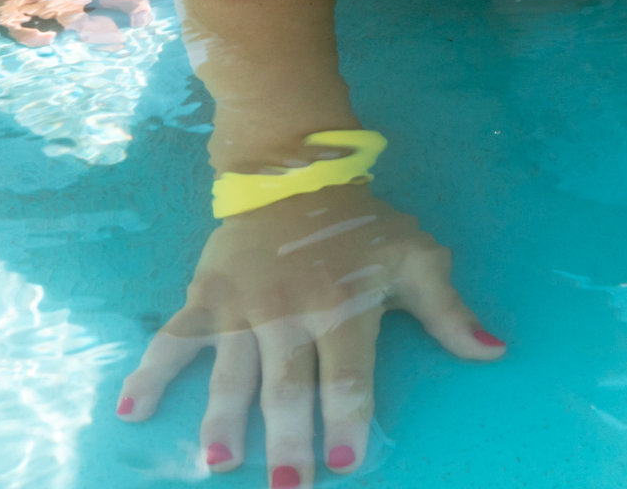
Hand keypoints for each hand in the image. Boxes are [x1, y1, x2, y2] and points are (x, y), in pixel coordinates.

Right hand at [116, 185, 503, 483]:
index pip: (347, 372)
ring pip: (231, 370)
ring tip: (220, 464)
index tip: (346, 464)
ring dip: (223, 419)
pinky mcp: (207, 293)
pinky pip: (174, 337)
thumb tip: (494, 351)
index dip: (348, 418)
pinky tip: (132, 407)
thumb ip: (449, 310)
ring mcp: (244, 303)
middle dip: (287, 439)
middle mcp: (291, 308)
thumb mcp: (415, 257)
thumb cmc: (362, 225)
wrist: (296, 170)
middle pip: (287, 384)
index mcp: (344, 303)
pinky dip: (152, 371)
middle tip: (288, 488)